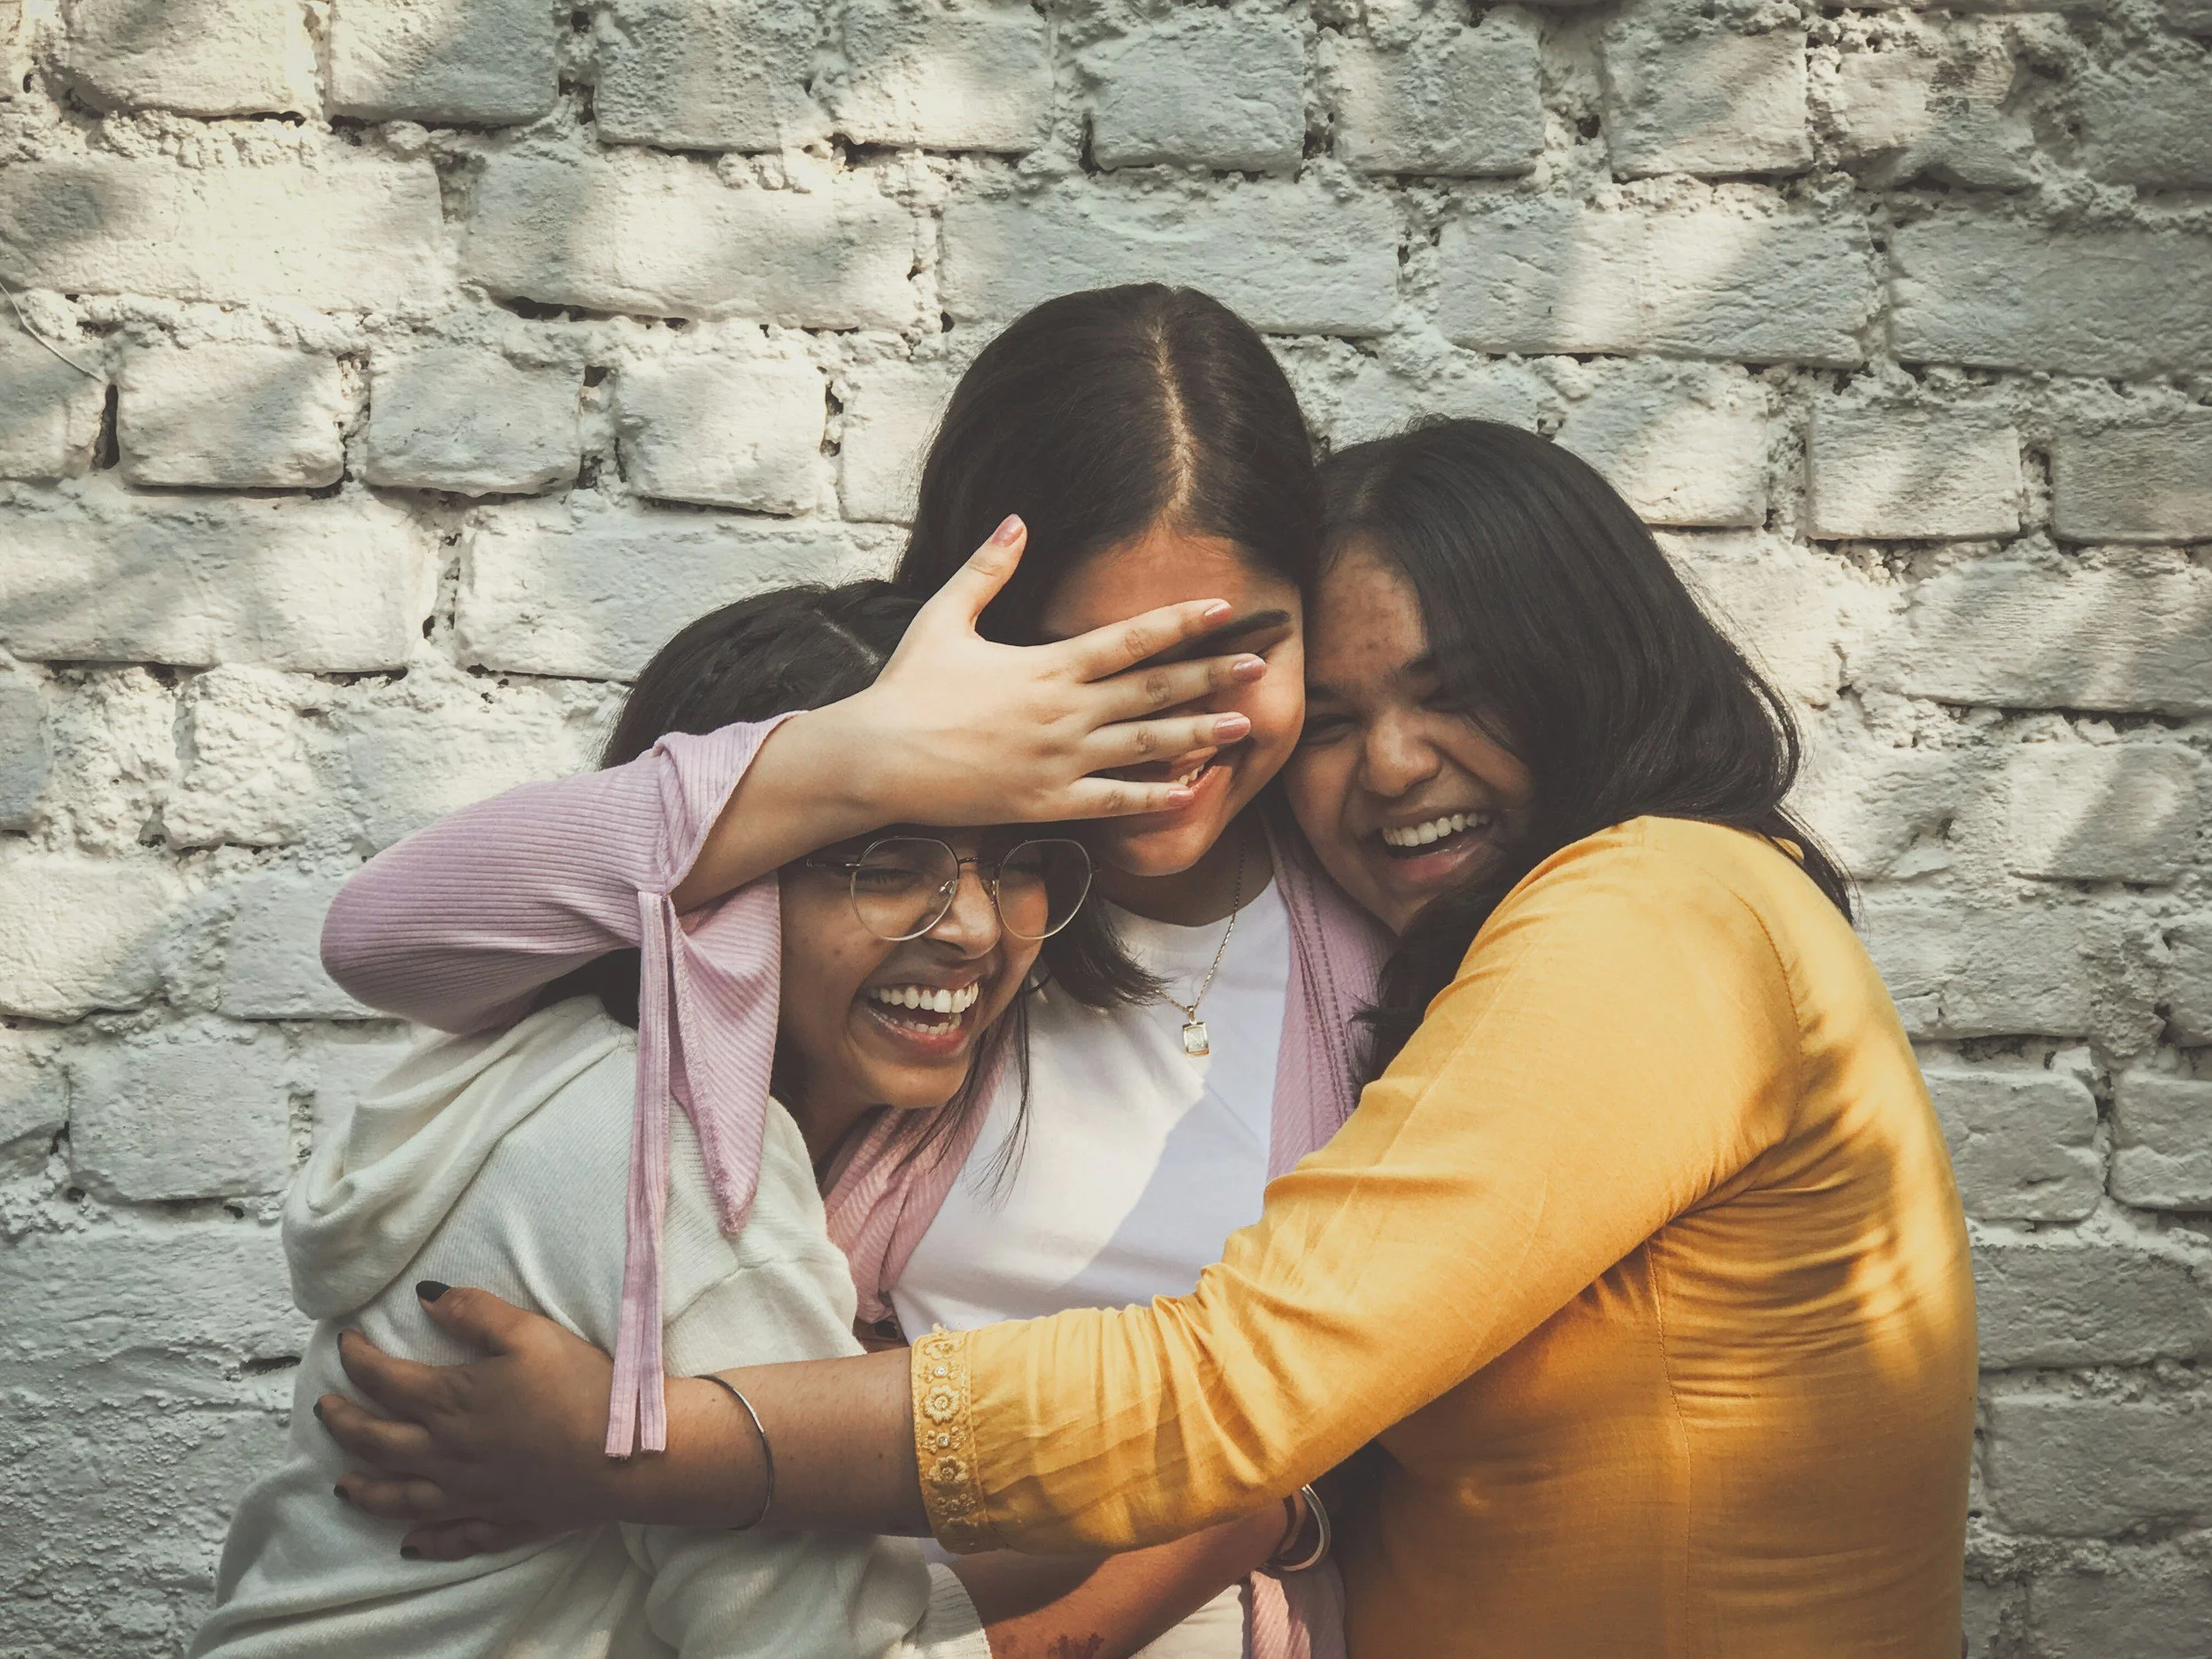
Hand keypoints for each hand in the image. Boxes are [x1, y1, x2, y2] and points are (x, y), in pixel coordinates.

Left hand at [320, 1285, 636, 1543]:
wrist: (626, 1454)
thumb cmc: (580, 1386)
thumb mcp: (529, 1332)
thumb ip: (474, 1311)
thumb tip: (425, 1297)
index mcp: (450, 1401)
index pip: (384, 1379)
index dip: (357, 1359)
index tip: (344, 1343)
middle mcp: (446, 1453)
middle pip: (376, 1441)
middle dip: (343, 1423)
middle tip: (324, 1409)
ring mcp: (469, 1494)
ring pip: (399, 1496)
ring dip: (364, 1488)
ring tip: (342, 1482)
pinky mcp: (500, 1521)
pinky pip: (449, 1537)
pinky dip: (424, 1540)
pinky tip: (409, 1542)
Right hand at [816, 514, 1268, 825]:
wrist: (878, 760)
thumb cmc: (908, 688)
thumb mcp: (944, 617)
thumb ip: (988, 569)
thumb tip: (1017, 521)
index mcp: (1047, 665)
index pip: (1130, 638)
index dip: (1181, 622)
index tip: (1223, 609)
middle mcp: (1064, 713)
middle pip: (1153, 690)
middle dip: (1211, 676)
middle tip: (1259, 665)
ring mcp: (1060, 761)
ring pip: (1146, 747)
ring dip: (1200, 735)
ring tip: (1246, 726)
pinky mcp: (1047, 803)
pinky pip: (1113, 803)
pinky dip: (1154, 799)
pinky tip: (1191, 794)